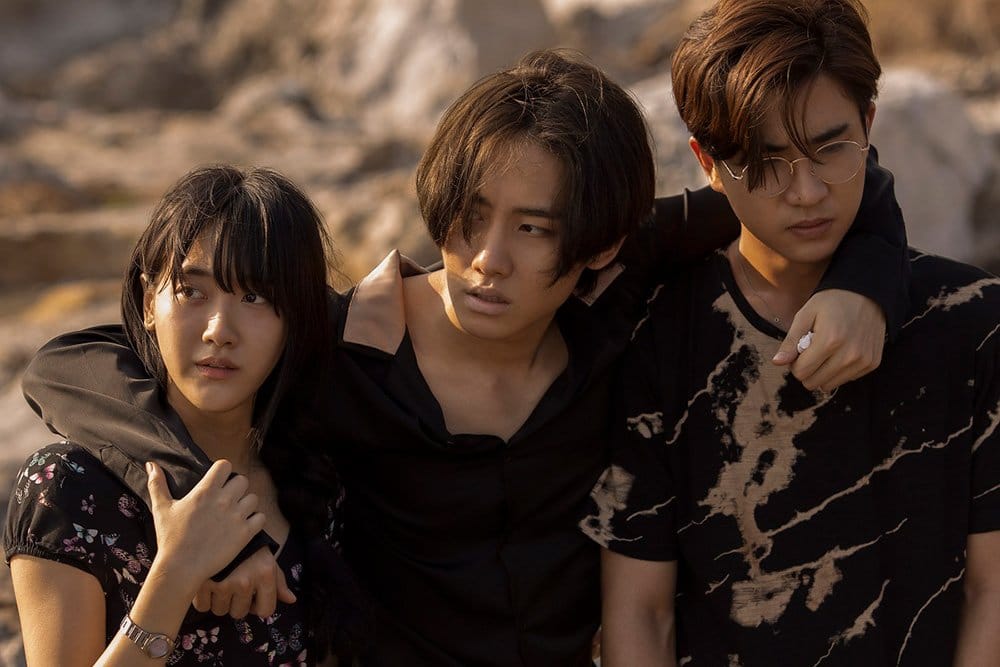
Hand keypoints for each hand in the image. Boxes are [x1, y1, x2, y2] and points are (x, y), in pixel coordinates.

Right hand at [146, 460, 263, 590]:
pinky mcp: (245, 533)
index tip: (218, 481)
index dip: (223, 471)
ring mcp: (236, 516)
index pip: (225, 465)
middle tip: (227, 500)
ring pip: (253, 498)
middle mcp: (224, 500)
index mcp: (205, 491)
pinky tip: (244, 526)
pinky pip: (261, 518)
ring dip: (246, 504)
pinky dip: (255, 521)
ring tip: (235, 514)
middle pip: (243, 480)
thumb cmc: (170, 538)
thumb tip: (151, 464)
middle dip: (236, 488)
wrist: (181, 567)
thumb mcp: (161, 508)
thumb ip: (157, 484)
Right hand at [192, 545, 295, 618]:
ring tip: (220, 582)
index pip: (265, 611)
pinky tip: (207, 584)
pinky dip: (203, 599)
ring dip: (220, 601)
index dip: (258, 607)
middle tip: (233, 586)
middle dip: (236, 603)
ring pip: (220, 611)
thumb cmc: (248, 545)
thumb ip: (279, 581)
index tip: (252, 598)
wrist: (220, 524)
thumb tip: (291, 600)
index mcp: (265, 575)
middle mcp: (245, 581)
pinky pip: (202, 606)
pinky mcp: (202, 582)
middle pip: (239, 613)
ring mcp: (223, 582)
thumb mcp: (267, 559)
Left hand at [773, 289, 884, 390]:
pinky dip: (839, 370)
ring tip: (826, 352)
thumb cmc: (832, 302)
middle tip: (811, 351)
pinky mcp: (872, 363)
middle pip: (813, 382)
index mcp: (830, 340)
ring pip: (829, 385)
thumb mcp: (806, 314)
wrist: (868, 293)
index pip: (801, 371)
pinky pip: (845, 380)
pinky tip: (841, 352)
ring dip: (822, 372)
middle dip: (807, 369)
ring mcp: (863, 361)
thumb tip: (777, 362)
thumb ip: (791, 341)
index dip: (794, 363)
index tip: (800, 350)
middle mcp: (849, 354)